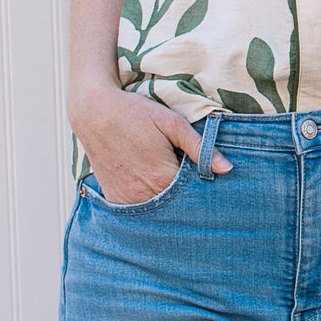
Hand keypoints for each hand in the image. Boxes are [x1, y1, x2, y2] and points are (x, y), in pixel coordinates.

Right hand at [68, 84, 229, 204]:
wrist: (94, 112)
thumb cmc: (135, 113)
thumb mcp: (172, 123)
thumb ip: (199, 147)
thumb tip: (226, 168)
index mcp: (161, 176)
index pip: (193, 194)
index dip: (202, 186)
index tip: (206, 178)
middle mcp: (143, 193)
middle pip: (175, 205)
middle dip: (186, 195)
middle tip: (186, 175)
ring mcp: (126, 198)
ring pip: (156, 209)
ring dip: (166, 199)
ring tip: (166, 176)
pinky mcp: (113, 196)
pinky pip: (136, 208)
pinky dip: (147, 199)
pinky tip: (150, 184)